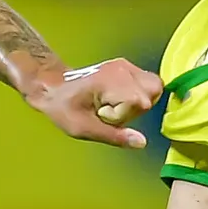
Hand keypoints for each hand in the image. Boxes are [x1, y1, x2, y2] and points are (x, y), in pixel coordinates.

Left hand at [32, 57, 162, 149]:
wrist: (53, 87)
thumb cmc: (64, 108)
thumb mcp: (84, 128)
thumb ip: (114, 136)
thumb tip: (141, 142)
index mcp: (111, 82)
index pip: (140, 103)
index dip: (125, 115)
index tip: (104, 115)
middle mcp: (123, 69)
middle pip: (153, 91)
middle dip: (137, 108)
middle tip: (112, 112)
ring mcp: (126, 65)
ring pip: (154, 86)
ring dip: (140, 102)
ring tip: (115, 106)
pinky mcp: (128, 67)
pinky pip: (147, 83)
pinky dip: (139, 95)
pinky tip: (120, 100)